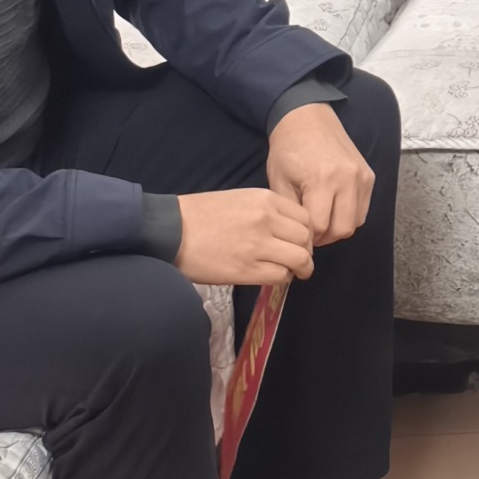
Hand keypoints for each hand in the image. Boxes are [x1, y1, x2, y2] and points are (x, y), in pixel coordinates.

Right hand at [175, 189, 315, 286]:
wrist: (171, 230)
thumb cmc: (201, 215)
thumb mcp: (241, 200)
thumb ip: (267, 211)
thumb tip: (287, 230)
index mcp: (266, 199)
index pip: (305, 218)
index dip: (307, 233)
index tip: (300, 242)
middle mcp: (267, 219)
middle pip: (306, 239)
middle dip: (306, 251)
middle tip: (299, 259)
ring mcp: (258, 245)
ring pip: (299, 258)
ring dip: (300, 268)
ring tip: (293, 272)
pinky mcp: (246, 269)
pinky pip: (280, 276)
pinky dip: (283, 278)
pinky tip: (274, 276)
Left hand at [265, 101, 374, 246]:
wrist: (306, 119)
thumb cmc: (288, 149)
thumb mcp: (279, 182)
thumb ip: (291, 212)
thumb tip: (299, 237)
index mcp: (322, 180)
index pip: (320, 227)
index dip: (306, 237)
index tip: (297, 235)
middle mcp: (347, 179)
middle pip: (342, 229)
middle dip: (325, 237)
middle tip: (310, 234)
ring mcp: (362, 176)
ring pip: (356, 222)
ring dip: (339, 228)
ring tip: (322, 221)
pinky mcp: (369, 175)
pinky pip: (363, 208)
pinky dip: (350, 215)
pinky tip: (334, 209)